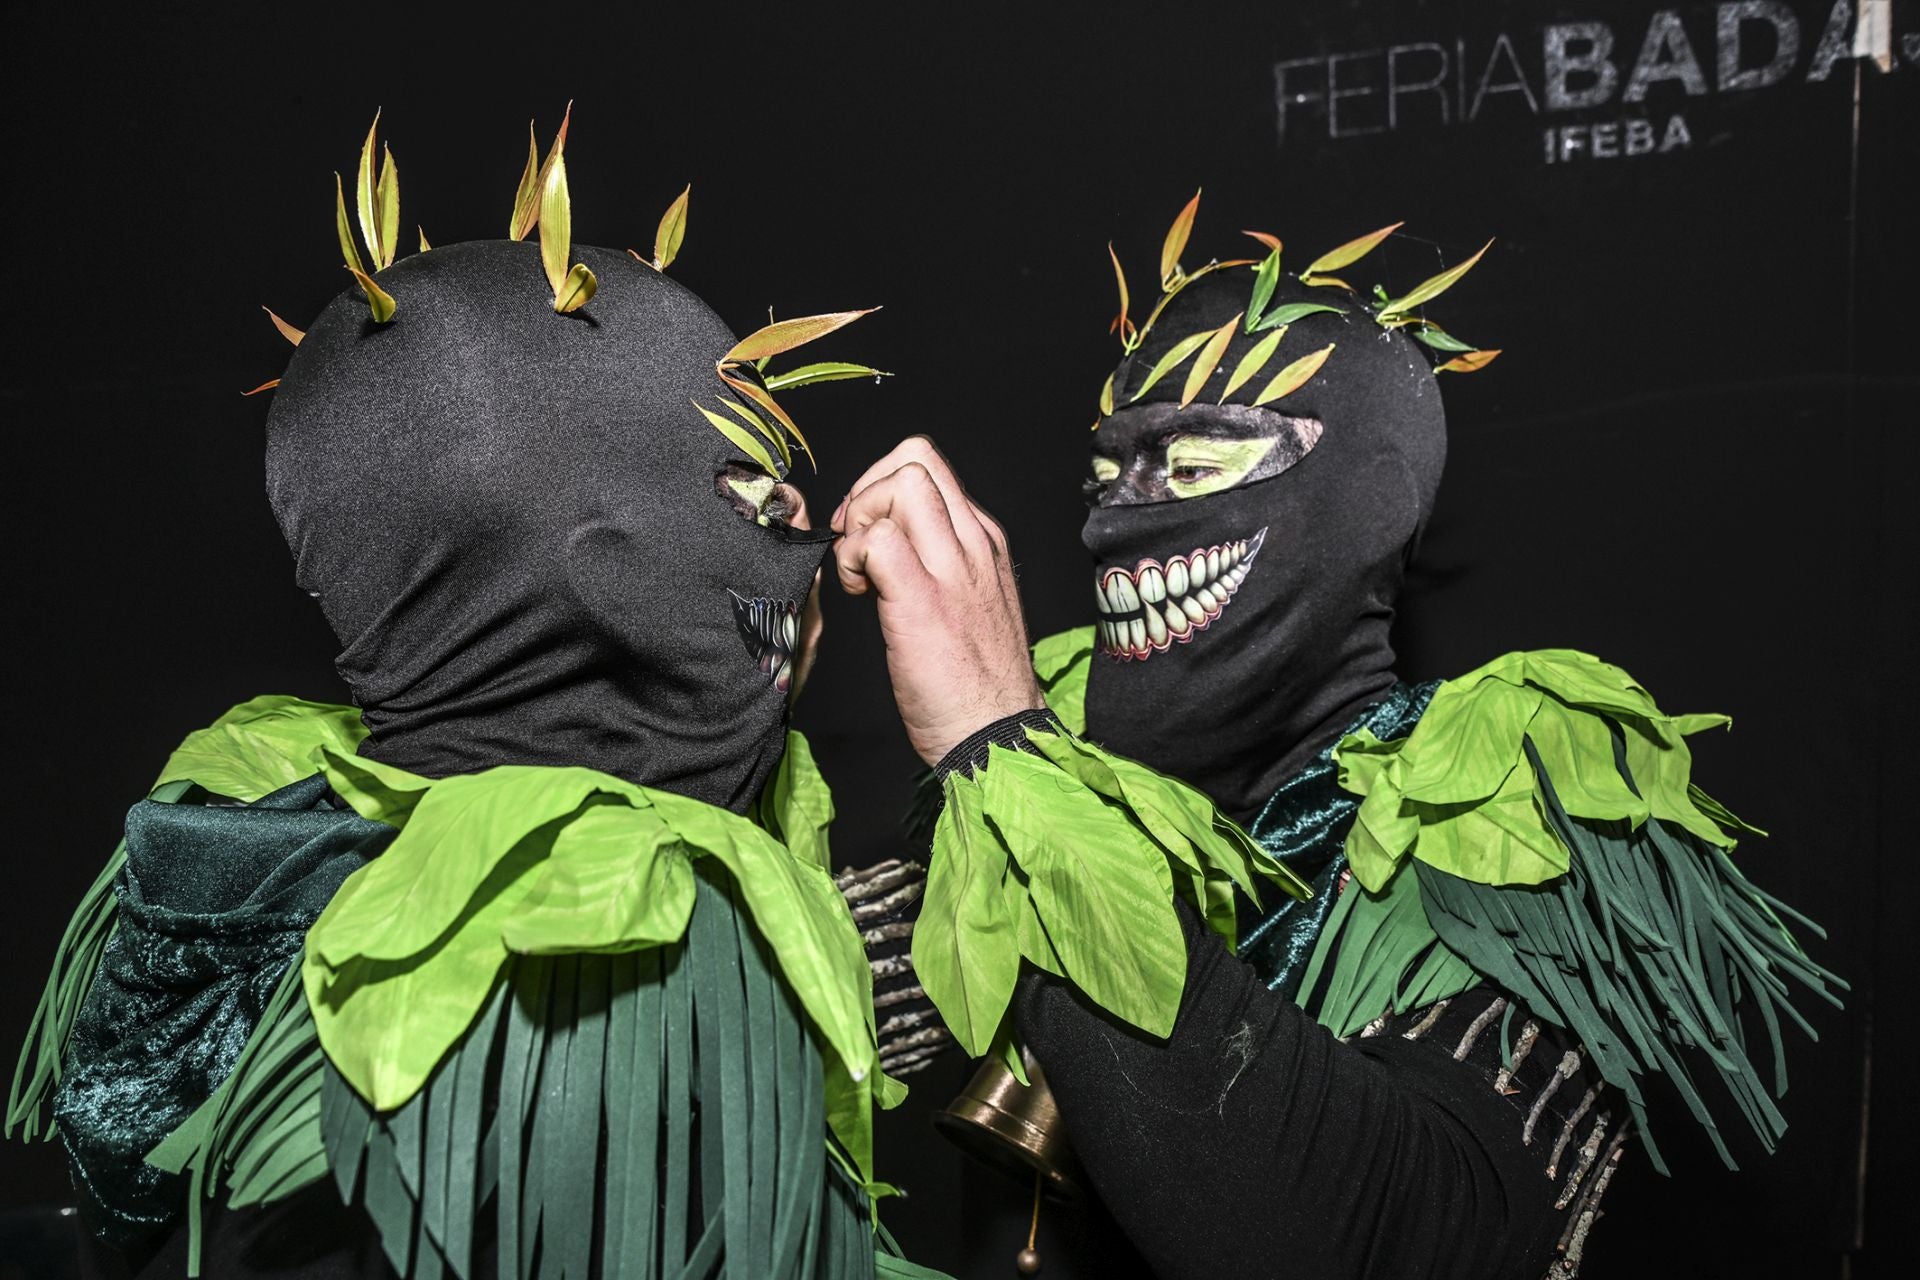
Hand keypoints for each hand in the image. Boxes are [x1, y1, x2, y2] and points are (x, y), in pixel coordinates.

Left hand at [832, 436, 1045, 765]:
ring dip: (862, 519)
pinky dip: (852, 557)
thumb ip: (936, 563)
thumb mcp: (968, 601)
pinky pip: (877, 539)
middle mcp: (973, 544)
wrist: (995, 733)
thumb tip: (884, 542)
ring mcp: (952, 569)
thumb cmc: (975, 681)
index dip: (882, 485)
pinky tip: (858, 593)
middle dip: (868, 489)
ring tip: (860, 570)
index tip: (866, 531)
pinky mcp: (923, 601)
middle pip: (916, 458)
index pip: (931, 466)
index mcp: (983, 541)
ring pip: (901, 484)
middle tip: (855, 542)